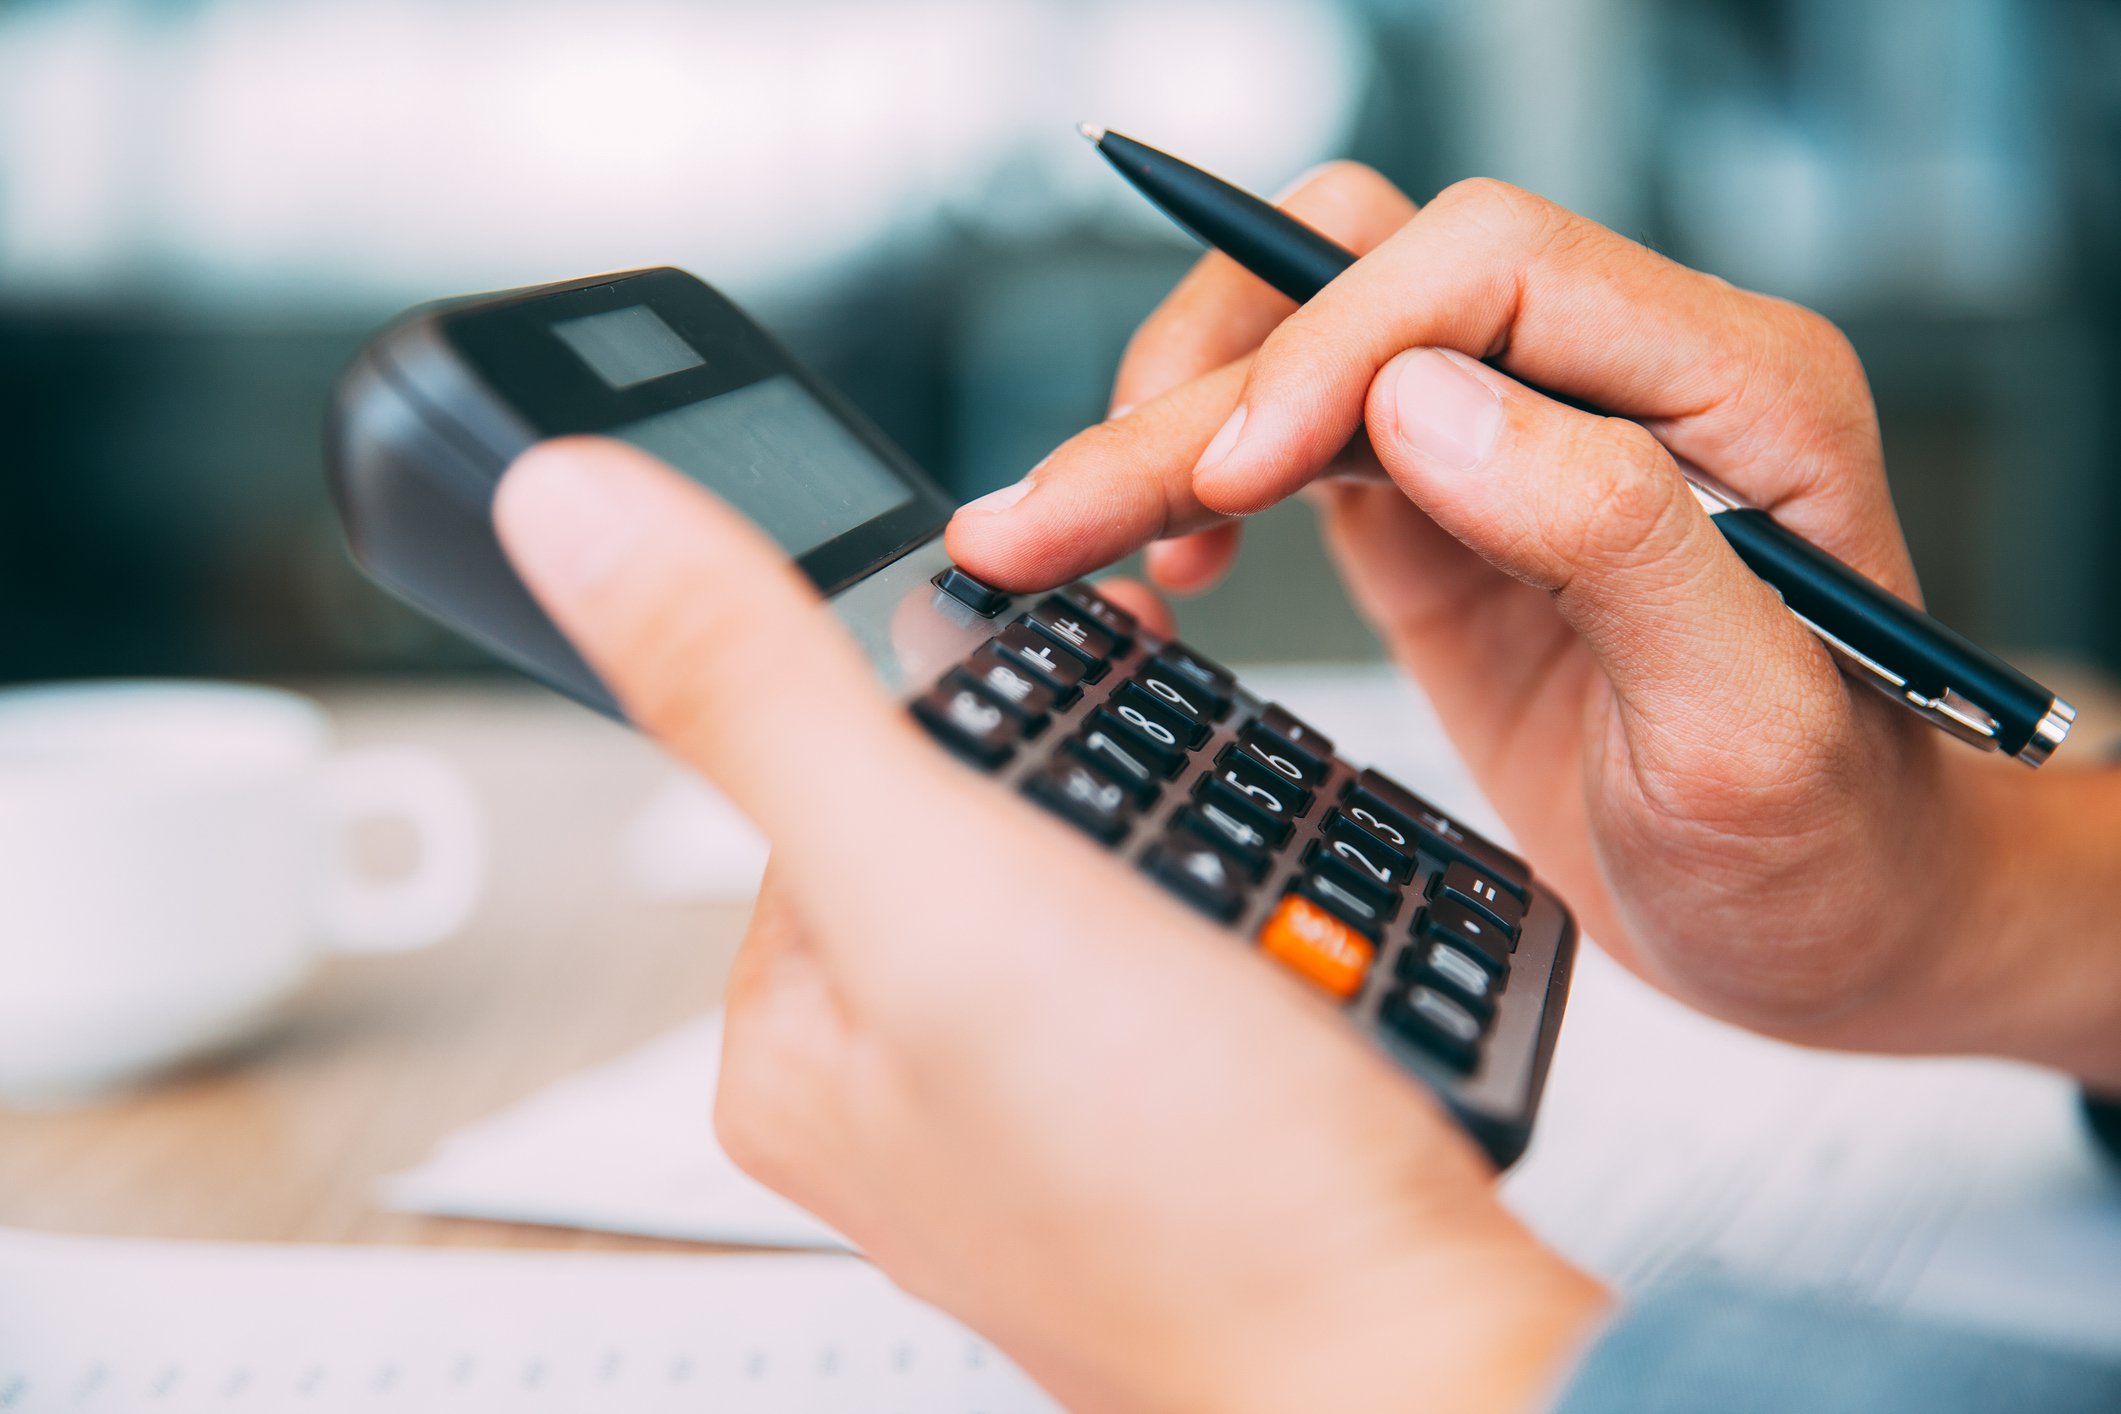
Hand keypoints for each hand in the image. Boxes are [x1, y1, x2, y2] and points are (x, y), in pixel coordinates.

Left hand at [492, 439, 1605, 1413]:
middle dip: (1078, 773)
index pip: (823, 765)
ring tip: (1242, 906)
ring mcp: (1023, 1120)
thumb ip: (759, 695)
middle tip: (1175, 810)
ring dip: (1169, 842)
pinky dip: (1226, 919)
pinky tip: (1277, 956)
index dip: (958, 686)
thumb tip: (570, 512)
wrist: (1415, 1370)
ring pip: (1084, 877)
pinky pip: (1169, 953)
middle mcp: (887, 1093)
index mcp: (787, 1040)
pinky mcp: (1145, 1132)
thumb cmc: (1188, 1188)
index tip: (1070, 644)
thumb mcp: (937, 888)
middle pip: (964, 816)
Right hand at [946, 166, 2120, 1084]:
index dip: (1333, 346)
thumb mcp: (1748, 723)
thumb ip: (1612, 534)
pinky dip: (1196, 485)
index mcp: (1732, 385)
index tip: (1229, 480)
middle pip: (1361, 287)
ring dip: (1168, 424)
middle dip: (1195, 394)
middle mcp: (1616, 377)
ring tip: (1063, 537)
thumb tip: (1419, 402)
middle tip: (1051, 518)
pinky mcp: (1443, 511)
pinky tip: (1164, 566)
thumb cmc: (1827, 842)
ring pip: (1302, 343)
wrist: (1830, 921)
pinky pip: (1292, 440)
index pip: (1489, 267)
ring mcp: (1516, 438)